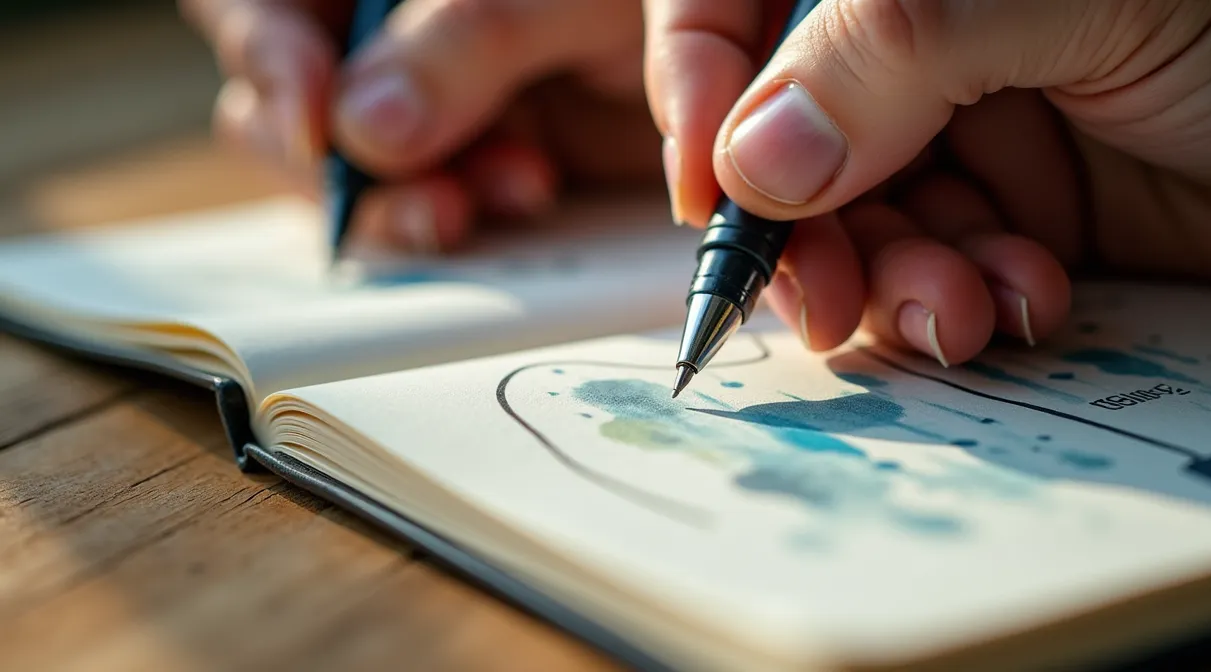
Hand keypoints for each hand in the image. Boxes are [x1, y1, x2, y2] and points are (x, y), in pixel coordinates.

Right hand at [180, 0, 662, 252]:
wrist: (741, 54)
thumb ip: (464, 36)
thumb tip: (362, 131)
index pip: (256, 7)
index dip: (261, 52)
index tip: (314, 117)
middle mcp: (391, 41)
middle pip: (286, 107)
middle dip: (347, 165)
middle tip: (432, 189)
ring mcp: (431, 108)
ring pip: (358, 176)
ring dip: (413, 200)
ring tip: (509, 189)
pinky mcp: (477, 164)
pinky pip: (433, 210)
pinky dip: (469, 221)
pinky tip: (527, 199)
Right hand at [644, 0, 1210, 364]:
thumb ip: (897, 50)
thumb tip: (754, 163)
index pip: (737, 0)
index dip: (699, 83)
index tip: (711, 188)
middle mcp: (923, 37)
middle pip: (782, 135)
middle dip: (803, 233)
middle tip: (832, 303)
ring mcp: (969, 124)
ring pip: (856, 222)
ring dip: (892, 285)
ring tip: (959, 313)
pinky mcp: (1020, 213)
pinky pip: (936, 270)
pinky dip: (962, 303)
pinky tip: (1021, 303)